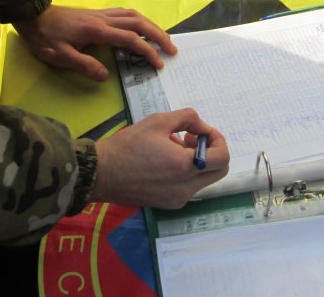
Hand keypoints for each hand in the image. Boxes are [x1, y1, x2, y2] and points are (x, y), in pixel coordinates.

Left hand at [12, 6, 176, 81]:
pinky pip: (124, 13)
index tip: (158, 63)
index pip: (129, 39)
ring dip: (151, 25)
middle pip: (138, 23)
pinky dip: (138, 19)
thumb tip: (105, 76)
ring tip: (162, 37)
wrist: (32, 14)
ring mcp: (100, 14)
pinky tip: (140, 26)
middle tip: (172, 49)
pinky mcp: (96, 13)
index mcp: (96, 30)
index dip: (146, 51)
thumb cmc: (44, 38)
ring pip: (133, 15)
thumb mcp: (60, 56)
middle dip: (158, 35)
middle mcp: (102, 19)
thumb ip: (84, 65)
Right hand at [91, 109, 229, 208]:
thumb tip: (201, 126)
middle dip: (211, 151)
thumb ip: (187, 118)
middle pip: (219, 171)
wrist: (101, 174)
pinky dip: (187, 173)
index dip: (217, 139)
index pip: (222, 157)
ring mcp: (178, 199)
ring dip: (199, 161)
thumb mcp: (158, 121)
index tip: (200, 131)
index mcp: (184, 166)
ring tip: (173, 147)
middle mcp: (186, 188)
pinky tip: (165, 162)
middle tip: (190, 139)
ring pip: (205, 179)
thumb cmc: (127, 146)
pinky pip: (190, 187)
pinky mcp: (169, 204)